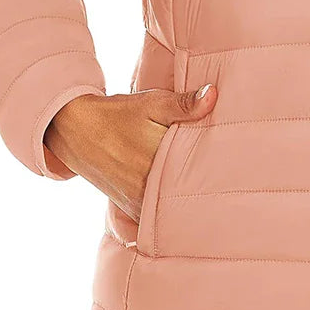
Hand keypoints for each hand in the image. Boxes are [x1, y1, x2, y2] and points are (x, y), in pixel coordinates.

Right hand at [45, 84, 217, 220]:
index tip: (235, 167)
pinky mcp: (130, 208)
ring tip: (212, 196)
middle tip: (230, 183)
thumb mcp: (152, 103)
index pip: (198, 168)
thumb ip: (184, 104)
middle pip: (187, 190)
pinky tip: (183, 203)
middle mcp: (147, 186)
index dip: (218, 166)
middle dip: (206, 186)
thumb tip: (213, 95)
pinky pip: (156, 214)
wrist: (74, 129)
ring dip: (187, 199)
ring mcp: (137, 201)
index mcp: (157, 159)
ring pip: (172, 206)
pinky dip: (169, 209)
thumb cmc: (118, 113)